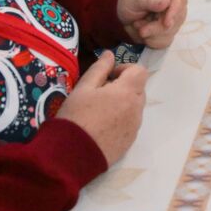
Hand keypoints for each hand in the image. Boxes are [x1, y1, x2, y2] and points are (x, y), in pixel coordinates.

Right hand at [55, 50, 147, 165]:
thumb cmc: (76, 116)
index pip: (140, 71)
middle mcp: (136, 109)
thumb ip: (100, 68)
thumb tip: (110, 54)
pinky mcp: (130, 141)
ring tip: (98, 112)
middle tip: (100, 94)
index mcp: (127, 92)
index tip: (108, 76)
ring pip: (135, 107)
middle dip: (123, 86)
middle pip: (138, 89)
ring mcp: (135, 127)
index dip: (125, 69)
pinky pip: (131, 123)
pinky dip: (121, 120)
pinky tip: (101, 126)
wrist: (71, 155)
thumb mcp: (83, 88)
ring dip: (122, 103)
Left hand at [117, 0, 187, 47]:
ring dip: (151, 34)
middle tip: (141, 29)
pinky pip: (164, 42)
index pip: (180, 0)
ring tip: (138, 26)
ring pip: (170, 33)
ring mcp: (173, 21)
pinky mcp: (167, 34)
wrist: (123, 14)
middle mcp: (175, 7)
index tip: (166, 23)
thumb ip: (150, 0)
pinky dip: (152, 41)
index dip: (175, 12)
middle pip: (176, 20)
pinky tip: (143, 34)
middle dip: (157, 28)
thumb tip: (166, 2)